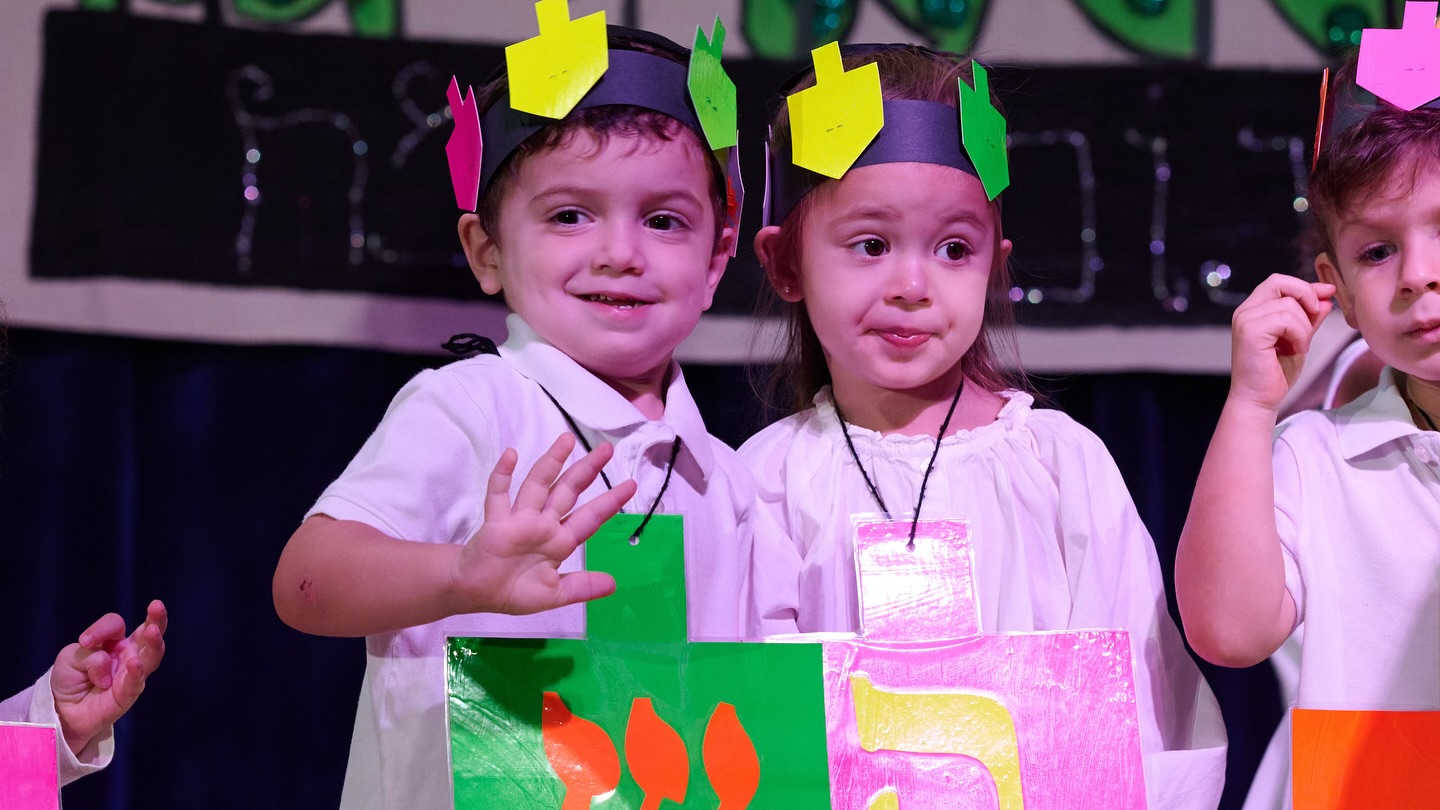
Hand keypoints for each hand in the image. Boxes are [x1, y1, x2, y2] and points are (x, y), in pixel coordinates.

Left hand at [51, 600, 167, 754]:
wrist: (62, 710)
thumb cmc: (70, 679)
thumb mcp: (71, 656)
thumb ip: (89, 653)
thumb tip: (107, 661)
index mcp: (115, 642)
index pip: (116, 625)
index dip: (103, 628)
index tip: (84, 641)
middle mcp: (129, 655)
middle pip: (148, 635)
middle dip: (156, 619)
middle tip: (157, 606)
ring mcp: (131, 675)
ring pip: (150, 657)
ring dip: (153, 643)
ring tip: (153, 631)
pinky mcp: (126, 696)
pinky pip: (134, 683)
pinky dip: (135, 673)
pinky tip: (136, 663)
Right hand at [452, 434, 637, 615]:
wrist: (475, 594)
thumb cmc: (512, 591)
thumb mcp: (554, 594)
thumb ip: (581, 587)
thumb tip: (614, 585)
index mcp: (559, 541)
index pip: (590, 517)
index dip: (610, 501)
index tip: (631, 484)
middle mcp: (543, 524)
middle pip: (568, 491)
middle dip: (586, 470)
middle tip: (606, 449)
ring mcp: (519, 519)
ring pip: (538, 485)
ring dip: (551, 462)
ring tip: (567, 439)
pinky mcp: (495, 521)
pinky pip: (498, 495)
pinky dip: (503, 475)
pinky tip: (511, 455)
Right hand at [1228, 275, 1334, 411]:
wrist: (1260, 399)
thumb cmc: (1275, 372)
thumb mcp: (1300, 338)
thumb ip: (1310, 317)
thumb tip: (1325, 296)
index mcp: (1254, 310)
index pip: (1279, 282)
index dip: (1304, 286)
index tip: (1327, 295)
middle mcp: (1245, 311)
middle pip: (1280, 282)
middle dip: (1306, 296)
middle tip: (1314, 318)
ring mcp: (1245, 320)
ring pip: (1289, 305)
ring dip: (1305, 326)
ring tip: (1300, 346)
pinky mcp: (1250, 332)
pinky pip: (1286, 319)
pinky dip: (1299, 334)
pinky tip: (1296, 349)